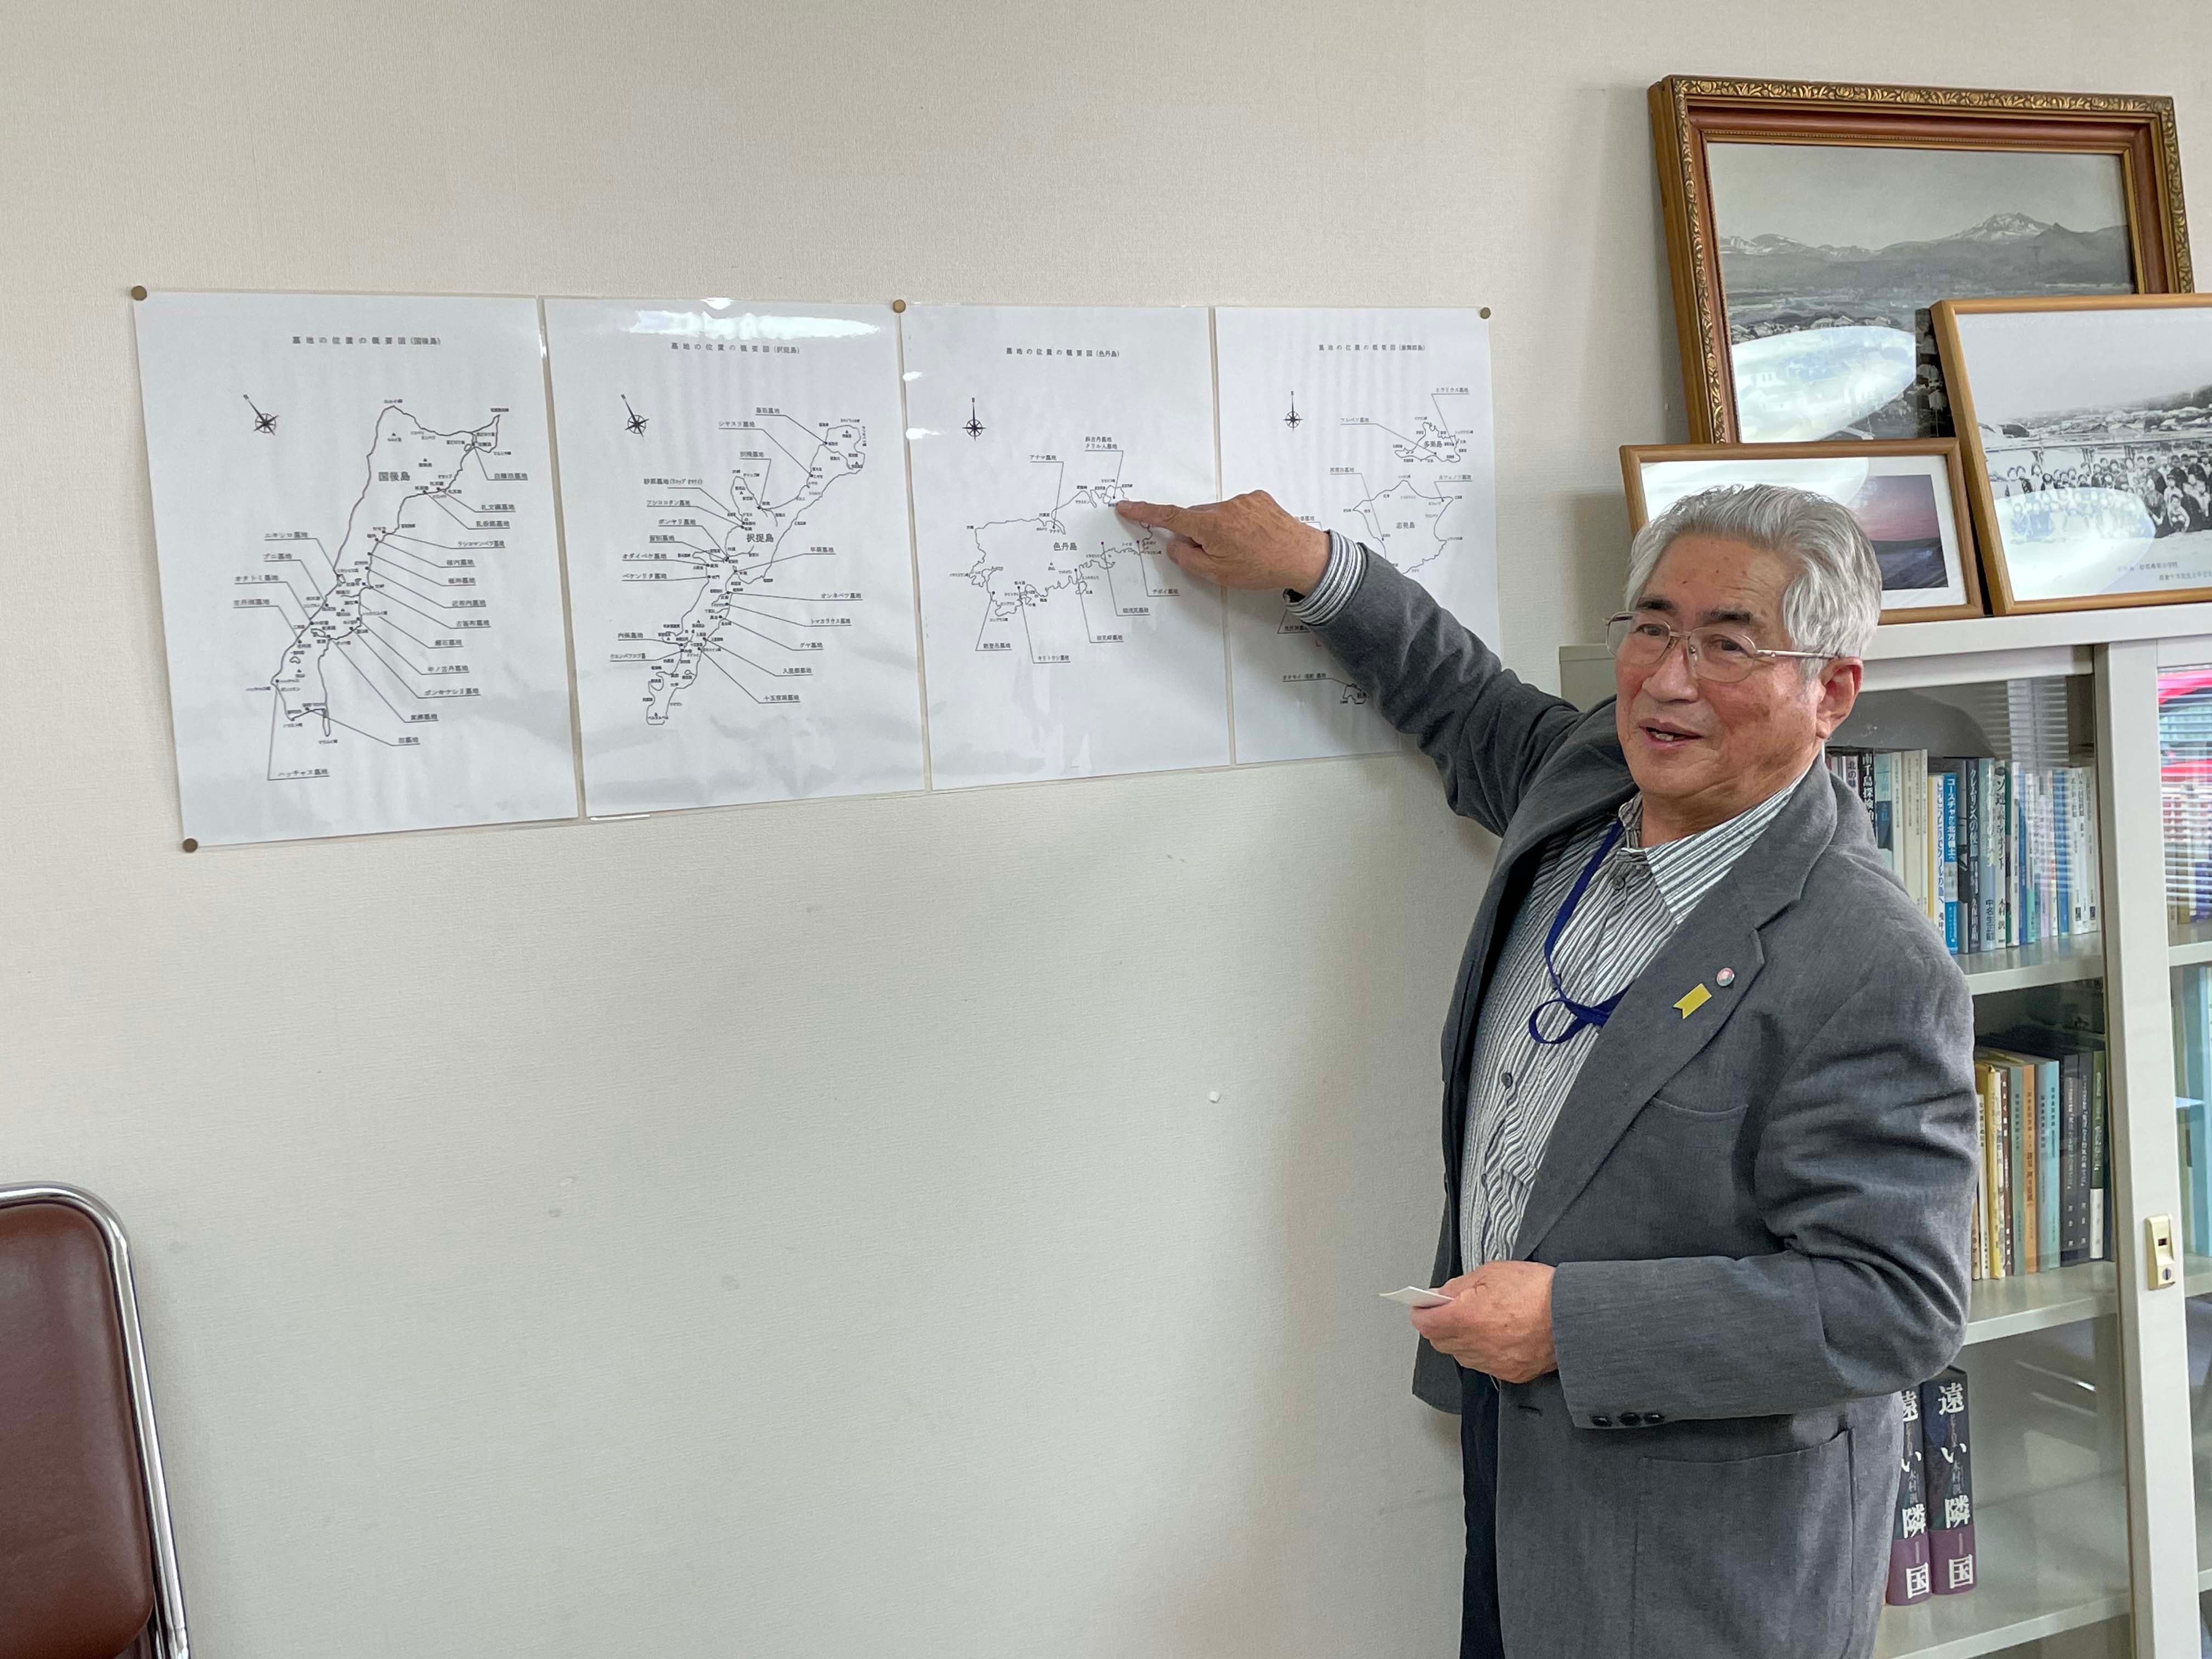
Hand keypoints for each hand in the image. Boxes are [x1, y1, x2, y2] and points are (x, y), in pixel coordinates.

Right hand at [1114, 491, 1329, 593]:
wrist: (1302, 557)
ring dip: (1219, 530)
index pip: (1168, 516)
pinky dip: (1237, 522)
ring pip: (1217, 514)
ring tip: (1241, 550)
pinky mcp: (1258, 498)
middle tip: (1213, 556)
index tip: (1127, 506)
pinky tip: (1252, 539)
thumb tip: (1175, 545)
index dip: (1144, 512)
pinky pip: (1236, 509)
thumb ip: (1188, 559)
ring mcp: (1243, 500)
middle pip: (1195, 518)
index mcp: (1210, 526)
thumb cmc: (1263, 568)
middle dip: (1196, 534)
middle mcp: (1225, 507)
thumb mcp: (1218, 574)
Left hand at [1407, 1262, 1557, 1383]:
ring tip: (1480, 1321)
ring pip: (1462, 1355)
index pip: (1425, 1324)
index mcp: (1467, 1318)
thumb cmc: (1539, 1291)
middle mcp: (1477, 1345)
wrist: (1574, 1315)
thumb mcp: (1493, 1272)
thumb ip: (1459, 1286)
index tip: (1424, 1306)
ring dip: (1462, 1340)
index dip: (1422, 1313)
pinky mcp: (1511, 1374)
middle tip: (1452, 1310)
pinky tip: (1498, 1336)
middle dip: (1440, 1325)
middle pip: (1439, 1342)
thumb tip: (1439, 1294)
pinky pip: (1486, 1365)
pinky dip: (1485, 1352)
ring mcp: (1493, 1363)